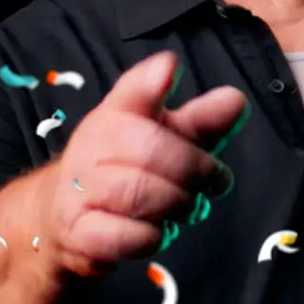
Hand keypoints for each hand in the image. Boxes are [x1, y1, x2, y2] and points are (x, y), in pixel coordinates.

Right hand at [41, 51, 247, 275]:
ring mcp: (80, 190)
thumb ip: (201, 121)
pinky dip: (152, 236)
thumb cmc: (126, 170)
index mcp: (115, 115)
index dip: (150, 81)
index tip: (170, 67)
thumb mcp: (164, 139)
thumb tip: (235, 100)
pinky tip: (157, 230)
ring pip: (140, 194)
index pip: (132, 91)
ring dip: (177, 205)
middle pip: (153, 151)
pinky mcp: (80, 233)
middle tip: (211, 182)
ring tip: (186, 208)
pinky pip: (126, 235)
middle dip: (194, 170)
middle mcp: (92, 146)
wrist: (68, 219)